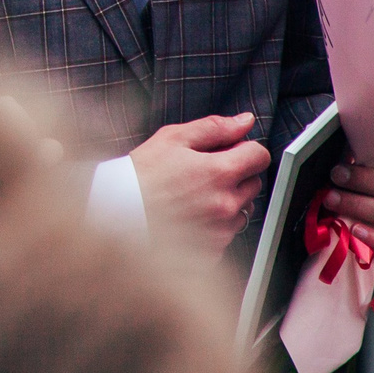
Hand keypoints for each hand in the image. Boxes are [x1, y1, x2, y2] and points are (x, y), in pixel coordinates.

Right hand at [130, 114, 275, 252]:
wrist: (114, 216)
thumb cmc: (140, 176)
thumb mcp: (173, 139)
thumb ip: (214, 128)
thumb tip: (244, 121)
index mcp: (219, 173)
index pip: (259, 156)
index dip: (244, 148)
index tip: (229, 151)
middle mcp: (225, 205)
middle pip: (254, 183)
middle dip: (236, 174)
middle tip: (204, 172)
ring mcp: (220, 231)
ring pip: (242, 209)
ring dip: (227, 200)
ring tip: (194, 197)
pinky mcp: (212, 251)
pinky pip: (227, 233)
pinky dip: (216, 224)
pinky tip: (190, 217)